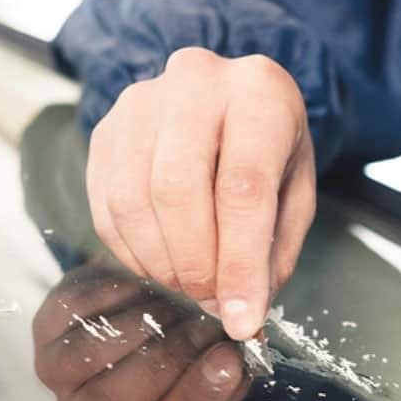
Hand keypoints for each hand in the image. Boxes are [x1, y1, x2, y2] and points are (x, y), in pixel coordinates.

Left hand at [32, 259, 249, 400]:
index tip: (228, 358)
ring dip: (138, 326)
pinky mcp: (44, 330)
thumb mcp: (222, 373)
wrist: (158, 311)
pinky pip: (69, 314)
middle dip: (166, 359)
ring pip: (79, 361)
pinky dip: (111, 294)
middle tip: (206, 324)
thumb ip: (232, 375)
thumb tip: (233, 359)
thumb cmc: (196, 352)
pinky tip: (146, 282)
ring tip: (179, 301)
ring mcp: (57, 378)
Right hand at [86, 47, 315, 339]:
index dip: (238, 263)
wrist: (232, 101)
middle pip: (177, 190)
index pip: (242, 187)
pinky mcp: (107, 127)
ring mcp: (142, 100)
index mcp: (260, 93)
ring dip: (159, 262)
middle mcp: (197, 82)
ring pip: (133, 199)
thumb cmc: (271, 151)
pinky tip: (159, 262)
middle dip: (193, 264)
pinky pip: (105, 204)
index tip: (241, 318)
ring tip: (188, 282)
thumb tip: (241, 317)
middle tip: (210, 297)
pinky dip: (130, 250)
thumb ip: (272, 254)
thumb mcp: (295, 195)